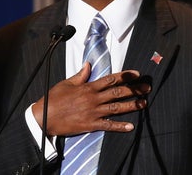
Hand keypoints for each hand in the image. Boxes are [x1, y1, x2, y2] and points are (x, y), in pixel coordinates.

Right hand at [32, 62, 150, 136]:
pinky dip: (119, 126)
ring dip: (132, 105)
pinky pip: (108, 126)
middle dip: (134, 89)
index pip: (111, 79)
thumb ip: (80, 75)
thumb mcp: (66, 83)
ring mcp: (93, 112)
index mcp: (88, 87)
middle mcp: (93, 99)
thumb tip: (88, 65)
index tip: (136, 74)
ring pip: (116, 108)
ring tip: (144, 103)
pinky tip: (131, 127)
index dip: (125, 76)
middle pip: (118, 93)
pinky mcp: (90, 125)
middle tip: (147, 88)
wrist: (43, 117)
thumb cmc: (53, 99)